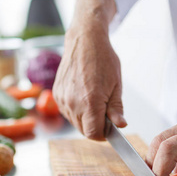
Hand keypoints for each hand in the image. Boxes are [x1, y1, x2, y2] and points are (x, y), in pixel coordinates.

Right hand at [52, 0, 126, 139]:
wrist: (84, 41)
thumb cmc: (102, 60)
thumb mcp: (116, 85)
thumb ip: (116, 109)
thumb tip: (120, 125)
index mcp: (90, 102)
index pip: (93, 134)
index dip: (103, 134)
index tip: (109, 129)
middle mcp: (73, 103)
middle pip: (83, 130)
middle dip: (95, 126)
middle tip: (104, 111)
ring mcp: (62, 99)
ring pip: (75, 122)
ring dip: (85, 118)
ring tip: (93, 99)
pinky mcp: (56, 94)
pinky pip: (67, 112)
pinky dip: (76, 110)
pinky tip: (83, 95)